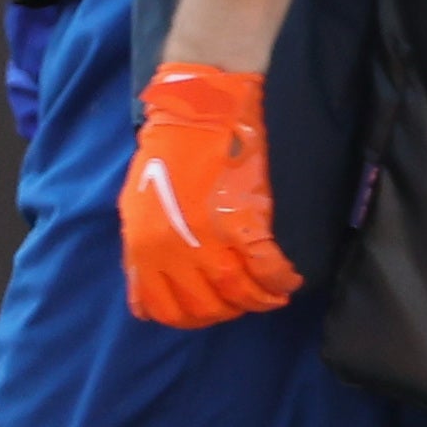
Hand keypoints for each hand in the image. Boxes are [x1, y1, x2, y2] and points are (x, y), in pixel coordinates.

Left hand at [121, 62, 296, 326]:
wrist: (201, 110)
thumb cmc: (168, 153)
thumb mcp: (137, 207)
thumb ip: (144, 253)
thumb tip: (151, 289)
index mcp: (144, 249)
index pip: (166, 310)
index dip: (193, 316)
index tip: (212, 307)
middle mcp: (174, 252)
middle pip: (208, 307)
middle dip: (230, 310)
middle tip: (246, 299)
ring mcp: (212, 240)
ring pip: (240, 294)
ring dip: (260, 300)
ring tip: (273, 293)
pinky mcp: (247, 222)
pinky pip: (269, 268)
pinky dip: (282, 279)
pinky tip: (289, 278)